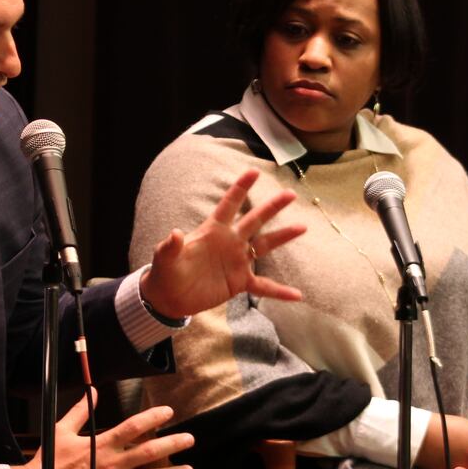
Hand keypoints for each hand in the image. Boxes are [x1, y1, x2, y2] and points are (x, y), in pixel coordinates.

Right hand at [9, 388, 195, 468]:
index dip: (153, 417)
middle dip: (173, 445)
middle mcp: (112, 464)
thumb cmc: (47, 463)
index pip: (133, 426)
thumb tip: (93, 391)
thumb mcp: (62, 431)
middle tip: (190, 440)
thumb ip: (80, 411)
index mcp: (102, 444)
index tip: (169, 413)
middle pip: (150, 451)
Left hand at [139, 169, 305, 318]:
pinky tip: (297, 295)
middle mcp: (230, 242)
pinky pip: (264, 286)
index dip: (240, 188)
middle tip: (290, 194)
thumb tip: (174, 233)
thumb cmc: (167, 272)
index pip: (229, 205)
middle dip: (272, 207)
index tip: (254, 171)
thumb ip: (170, 246)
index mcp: (213, 231)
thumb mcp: (165, 258)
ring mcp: (237, 261)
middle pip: (254, 220)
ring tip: (302, 227)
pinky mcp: (240, 282)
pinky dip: (280, 291)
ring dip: (283, 237)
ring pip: (265, 246)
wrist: (170, 296)